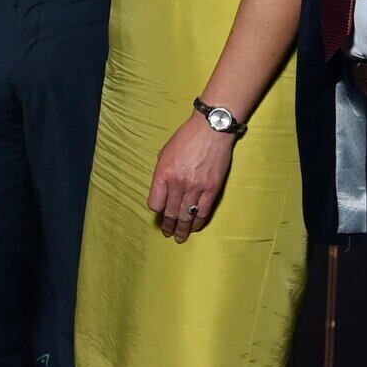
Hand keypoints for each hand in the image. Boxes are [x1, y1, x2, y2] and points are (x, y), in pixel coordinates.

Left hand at [147, 116, 236, 242]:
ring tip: (180, 237)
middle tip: (168, 234)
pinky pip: (203, 211)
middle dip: (168, 226)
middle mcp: (178, 182)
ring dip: (183, 228)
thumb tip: (162, 192)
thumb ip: (162, 174)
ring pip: (186, 215)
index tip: (159, 212)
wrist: (211, 130)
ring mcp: (196, 187)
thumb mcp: (164, 153)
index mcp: (163, 173)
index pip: (155, 203)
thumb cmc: (186, 138)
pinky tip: (195, 227)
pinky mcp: (212, 188)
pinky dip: (198, 222)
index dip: (157, 210)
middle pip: (170, 212)